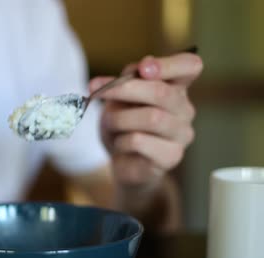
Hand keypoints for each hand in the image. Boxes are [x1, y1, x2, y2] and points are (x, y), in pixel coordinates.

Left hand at [90, 52, 202, 190]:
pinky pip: (140, 141)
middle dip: (125, 90)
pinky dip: (121, 140)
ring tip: (109, 125)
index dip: (168, 65)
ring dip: (119, 119)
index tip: (143, 68)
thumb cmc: (122, 124)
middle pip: (162, 92)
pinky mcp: (172, 156)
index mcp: (176, 87)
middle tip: (98, 91)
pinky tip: (120, 144)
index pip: (190, 66)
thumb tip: (136, 69)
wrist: (121, 160)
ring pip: (152, 118)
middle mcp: (185, 109)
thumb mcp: (119, 96)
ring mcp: (182, 134)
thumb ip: (128, 79)